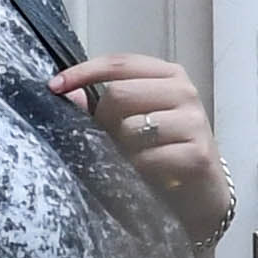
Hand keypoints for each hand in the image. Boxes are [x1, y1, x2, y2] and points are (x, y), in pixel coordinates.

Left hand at [51, 52, 225, 211]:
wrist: (203, 193)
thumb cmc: (163, 152)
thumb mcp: (132, 123)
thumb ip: (101, 107)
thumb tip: (67, 93)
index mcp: (168, 75)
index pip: (119, 63)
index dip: (83, 72)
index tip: (54, 87)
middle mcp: (185, 92)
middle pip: (120, 94)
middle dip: (104, 120)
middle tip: (110, 141)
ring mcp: (194, 122)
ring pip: (131, 127)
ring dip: (120, 149)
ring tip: (130, 159)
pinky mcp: (197, 154)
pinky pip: (146, 158)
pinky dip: (135, 169)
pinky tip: (142, 175)